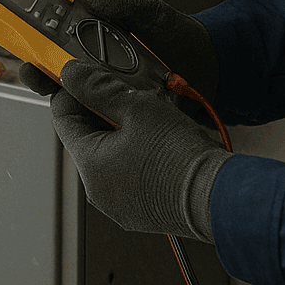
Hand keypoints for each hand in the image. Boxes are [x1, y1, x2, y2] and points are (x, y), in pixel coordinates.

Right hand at [18, 0, 218, 101]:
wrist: (215, 68)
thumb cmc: (181, 36)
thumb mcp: (151, 11)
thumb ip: (123, 3)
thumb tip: (91, 0)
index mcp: (98, 40)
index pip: (58, 41)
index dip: (38, 42)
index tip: (26, 40)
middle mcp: (100, 68)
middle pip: (59, 73)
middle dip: (41, 73)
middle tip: (34, 71)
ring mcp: (112, 93)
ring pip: (75, 98)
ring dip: (63, 97)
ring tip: (58, 92)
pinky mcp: (127, 116)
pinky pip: (102, 119)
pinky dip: (91, 118)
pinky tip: (88, 112)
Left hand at [49, 59, 228, 242]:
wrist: (221, 198)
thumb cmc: (181, 157)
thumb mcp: (137, 107)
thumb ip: (99, 87)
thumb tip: (72, 74)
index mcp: (90, 167)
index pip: (63, 119)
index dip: (71, 92)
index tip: (83, 76)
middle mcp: (99, 191)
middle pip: (86, 137)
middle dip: (100, 110)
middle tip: (121, 90)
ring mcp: (121, 204)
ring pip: (109, 155)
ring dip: (120, 131)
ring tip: (145, 113)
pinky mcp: (143, 210)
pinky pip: (128, 174)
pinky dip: (135, 153)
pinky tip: (157, 139)